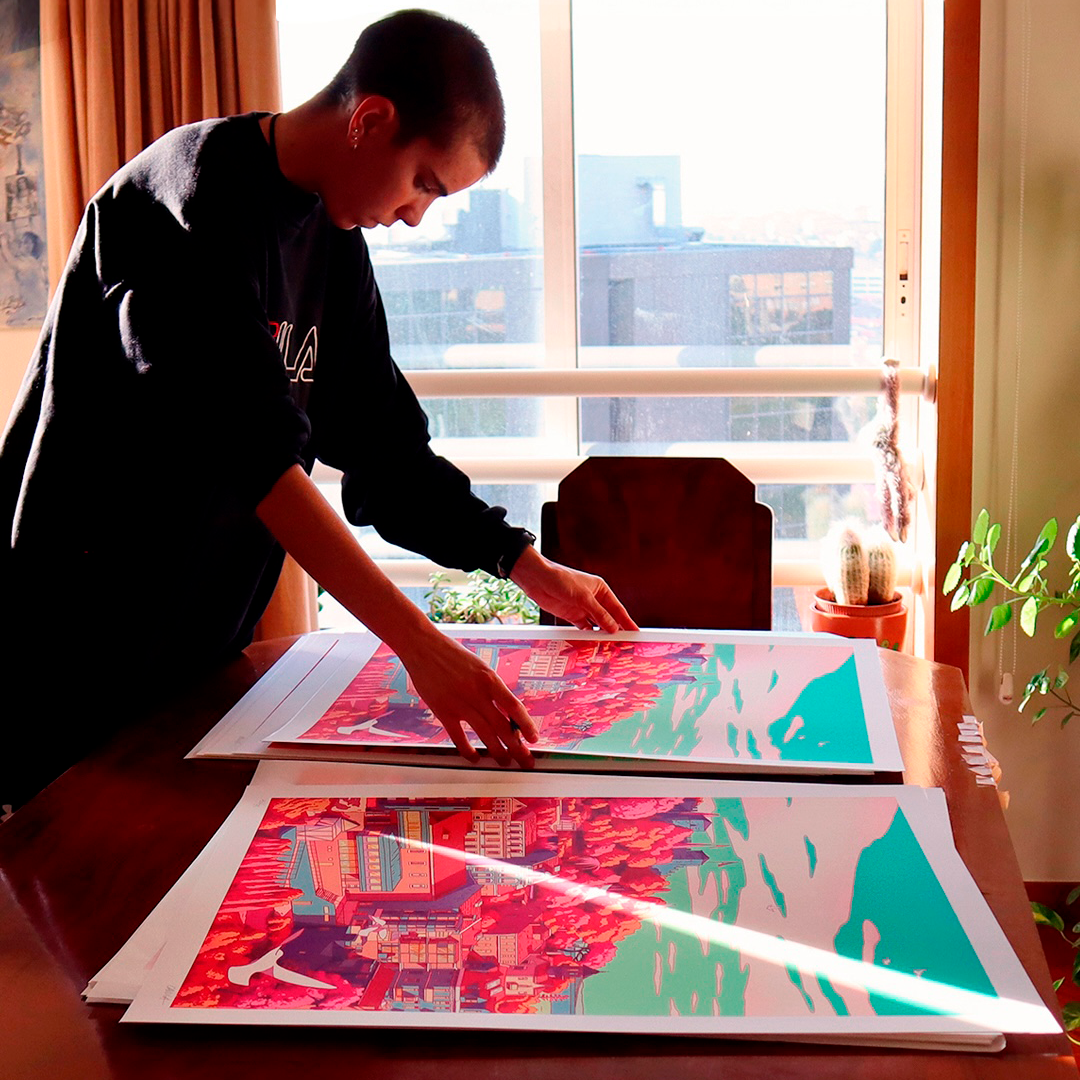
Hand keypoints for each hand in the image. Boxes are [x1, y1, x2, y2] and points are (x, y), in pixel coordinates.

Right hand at [396, 629, 538, 768]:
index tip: (534, 739)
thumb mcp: (480, 667)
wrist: (423, 647)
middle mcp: (477, 693)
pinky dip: (468, 751)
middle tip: (526, 760)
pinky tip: (475, 758)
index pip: (514, 707)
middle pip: (503, 726)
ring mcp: (460, 704)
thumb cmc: (452, 655)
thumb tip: (506, 710)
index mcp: (489, 679)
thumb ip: (491, 688)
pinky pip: (459, 738)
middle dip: (517, 746)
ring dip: (497, 751)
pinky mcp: (443, 711)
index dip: (526, 725)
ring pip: (485, 734)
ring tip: (505, 761)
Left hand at [510, 547, 638, 631]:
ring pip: (596, 624)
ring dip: (602, 634)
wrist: (537, 579)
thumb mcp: (583, 597)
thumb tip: (613, 627)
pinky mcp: (572, 615)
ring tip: (611, 646)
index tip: (636, 632)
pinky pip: (583, 628)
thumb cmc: (561, 579)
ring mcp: (582, 608)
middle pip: (608, 617)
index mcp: (600, 589)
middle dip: (616, 630)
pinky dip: (588, 635)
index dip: (627, 621)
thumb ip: (599, 613)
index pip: (617, 608)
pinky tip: (594, 643)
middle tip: (626, 643)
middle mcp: (593, 599)